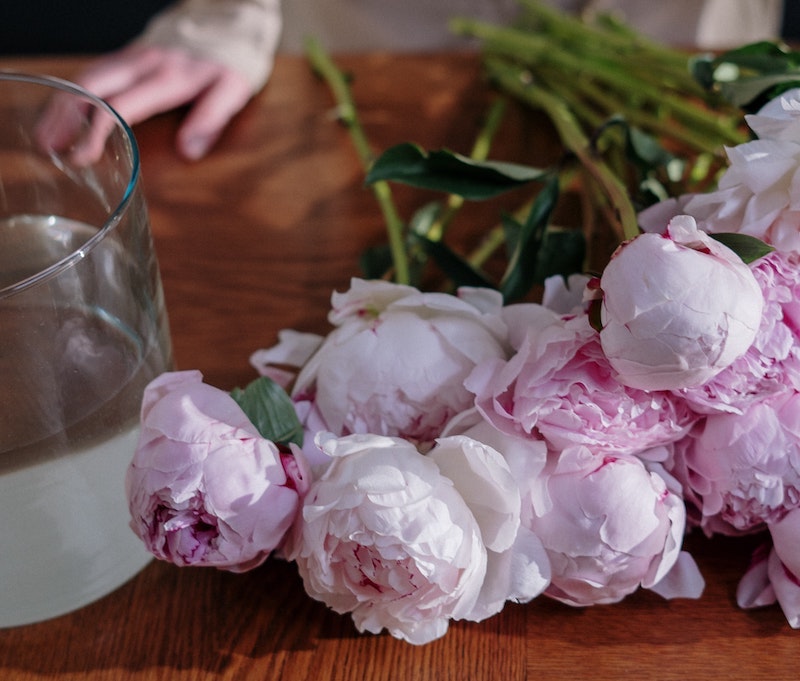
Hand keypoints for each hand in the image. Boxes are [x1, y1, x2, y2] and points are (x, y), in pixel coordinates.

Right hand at [39, 44, 252, 160]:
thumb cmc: (231, 58)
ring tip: (48, 133)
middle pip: (90, 87)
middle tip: (48, 146)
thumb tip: (187, 151)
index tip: (82, 156)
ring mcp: (134, 57)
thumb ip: (210, 119)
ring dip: (64, 104)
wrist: (228, 20)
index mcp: (166, 78)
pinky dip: (76, 92)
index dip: (96, 131)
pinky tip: (68, 109)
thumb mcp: (232, 89)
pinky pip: (97, 71)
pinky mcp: (132, 55)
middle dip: (64, 117)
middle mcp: (143, 64)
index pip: (120, 106)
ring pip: (88, 77)